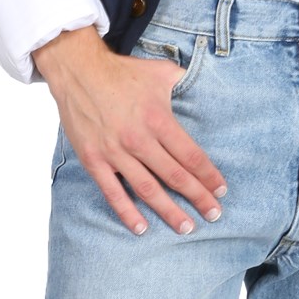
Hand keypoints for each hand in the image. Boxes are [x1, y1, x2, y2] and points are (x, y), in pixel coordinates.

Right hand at [32, 24, 227, 235]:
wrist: (78, 71)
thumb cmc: (122, 73)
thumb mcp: (160, 72)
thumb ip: (184, 82)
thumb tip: (204, 85)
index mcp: (158, 119)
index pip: (191, 156)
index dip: (208, 176)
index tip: (221, 190)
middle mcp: (139, 139)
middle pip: (175, 176)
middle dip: (198, 197)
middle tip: (214, 214)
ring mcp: (115, 152)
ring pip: (148, 189)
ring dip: (169, 211)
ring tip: (186, 227)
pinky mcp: (94, 160)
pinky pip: (112, 192)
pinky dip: (127, 212)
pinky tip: (141, 228)